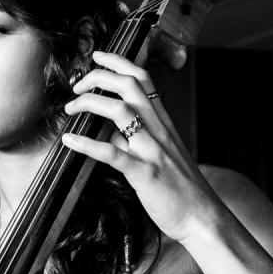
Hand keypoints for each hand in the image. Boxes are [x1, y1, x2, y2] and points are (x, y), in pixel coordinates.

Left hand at [59, 50, 224, 244]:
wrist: (203, 217)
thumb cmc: (181, 187)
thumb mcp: (161, 153)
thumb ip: (137, 138)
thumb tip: (109, 130)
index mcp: (163, 122)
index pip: (143, 79)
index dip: (118, 62)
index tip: (97, 57)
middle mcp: (159, 130)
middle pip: (129, 86)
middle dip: (98, 78)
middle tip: (77, 87)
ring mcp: (152, 151)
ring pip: (121, 112)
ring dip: (90, 104)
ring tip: (69, 109)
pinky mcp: (145, 174)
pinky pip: (113, 154)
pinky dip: (87, 145)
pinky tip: (69, 141)